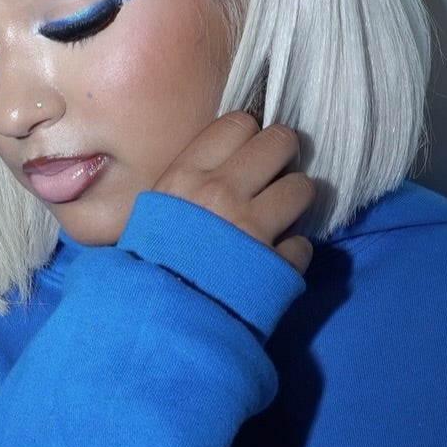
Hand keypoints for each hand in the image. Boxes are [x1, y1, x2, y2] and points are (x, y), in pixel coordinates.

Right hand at [153, 112, 314, 274]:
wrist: (151, 322)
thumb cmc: (144, 267)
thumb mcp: (151, 213)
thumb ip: (185, 185)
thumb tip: (217, 168)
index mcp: (186, 177)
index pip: (237, 124)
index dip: (249, 134)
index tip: (247, 150)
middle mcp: (221, 193)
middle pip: (278, 143)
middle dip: (283, 155)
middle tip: (275, 172)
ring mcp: (251, 229)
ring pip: (301, 188)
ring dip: (295, 200)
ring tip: (282, 214)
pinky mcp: (273, 266)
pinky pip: (302, 245)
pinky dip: (293, 253)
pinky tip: (275, 260)